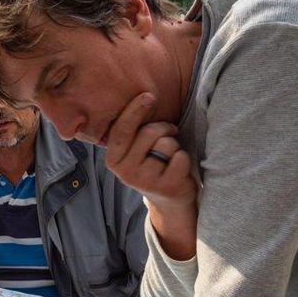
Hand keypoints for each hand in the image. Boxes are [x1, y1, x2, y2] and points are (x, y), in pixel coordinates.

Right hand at [101, 94, 196, 209]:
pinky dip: (184, 159)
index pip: (121, 130)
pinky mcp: (165, 187)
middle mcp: (125, 172)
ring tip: (170, 157)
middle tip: (170, 132)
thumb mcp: (134, 151)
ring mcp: (145, 181)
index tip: (149, 96)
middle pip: (148, 132)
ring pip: (166, 144)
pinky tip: (178, 170)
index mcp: (113, 160)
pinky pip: (180, 157)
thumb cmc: (153, 165)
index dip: (135, 110)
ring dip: (174, 146)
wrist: (168, 201)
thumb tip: (142, 97)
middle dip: (164, 127)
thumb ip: (132, 132)